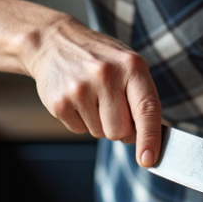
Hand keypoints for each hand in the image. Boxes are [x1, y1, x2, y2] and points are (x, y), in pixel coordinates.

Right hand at [23, 15, 161, 166]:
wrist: (52, 42)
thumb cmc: (99, 57)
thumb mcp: (127, 65)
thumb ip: (140, 99)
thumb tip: (143, 139)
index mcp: (131, 66)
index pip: (147, 109)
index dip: (149, 138)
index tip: (149, 159)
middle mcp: (106, 75)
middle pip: (121, 131)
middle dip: (119, 127)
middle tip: (110, 104)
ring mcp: (80, 89)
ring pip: (100, 133)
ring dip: (99, 123)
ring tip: (92, 96)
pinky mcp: (59, 102)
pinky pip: (79, 131)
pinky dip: (80, 121)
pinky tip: (76, 98)